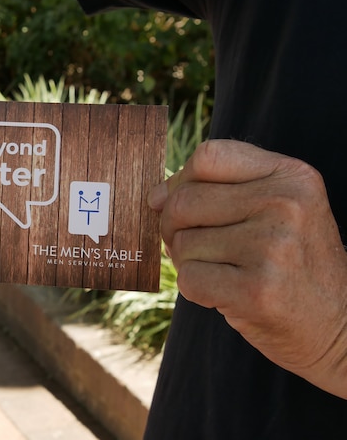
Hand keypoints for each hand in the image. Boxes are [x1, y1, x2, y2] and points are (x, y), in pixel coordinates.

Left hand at [148, 139, 346, 396]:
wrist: (339, 326)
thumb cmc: (293, 264)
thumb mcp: (276, 209)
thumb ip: (218, 189)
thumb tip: (155, 197)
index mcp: (292, 176)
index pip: (208, 156)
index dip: (181, 181)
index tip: (186, 206)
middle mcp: (287, 205)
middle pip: (184, 201)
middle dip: (176, 228)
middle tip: (205, 249)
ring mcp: (274, 247)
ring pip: (182, 243)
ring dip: (190, 262)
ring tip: (229, 272)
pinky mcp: (258, 290)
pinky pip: (189, 279)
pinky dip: (198, 291)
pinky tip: (230, 294)